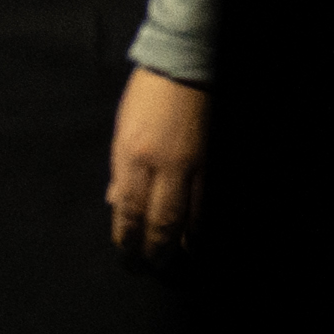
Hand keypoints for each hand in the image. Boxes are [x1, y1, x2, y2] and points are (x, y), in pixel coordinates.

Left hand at [105, 64, 207, 253]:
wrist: (187, 67)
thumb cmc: (148, 96)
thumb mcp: (123, 129)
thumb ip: (121, 169)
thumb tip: (117, 203)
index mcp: (133, 155)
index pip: (128, 209)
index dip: (128, 237)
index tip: (126, 254)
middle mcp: (164, 165)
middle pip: (161, 220)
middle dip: (155, 249)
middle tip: (152, 266)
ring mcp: (194, 165)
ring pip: (192, 217)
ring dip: (184, 242)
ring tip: (178, 258)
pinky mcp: (216, 162)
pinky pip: (210, 202)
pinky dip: (205, 223)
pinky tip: (200, 236)